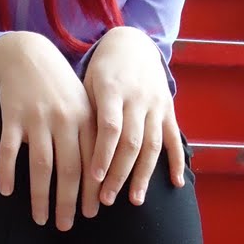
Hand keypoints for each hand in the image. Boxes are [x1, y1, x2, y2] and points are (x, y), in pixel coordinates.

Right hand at [0, 32, 94, 229]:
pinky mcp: (11, 116)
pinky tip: (6, 192)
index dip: (93, 190)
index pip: (93, 161)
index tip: (92, 214)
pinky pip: (8, 150)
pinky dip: (7, 172)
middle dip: (68, 202)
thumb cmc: (61, 88)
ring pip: (40, 165)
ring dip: (40, 196)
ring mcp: (37, 118)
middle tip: (65, 226)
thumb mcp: (84, 106)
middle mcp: (64, 119)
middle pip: (69, 169)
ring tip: (40, 219)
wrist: (29, 55)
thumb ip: (93, 136)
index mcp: (86, 119)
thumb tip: (102, 179)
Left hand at [81, 27, 185, 216]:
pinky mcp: (168, 110)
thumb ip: (84, 112)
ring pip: (152, 145)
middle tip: (105, 200)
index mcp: (112, 90)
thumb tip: (66, 151)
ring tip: (135, 200)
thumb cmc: (102, 69)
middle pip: (131, 142)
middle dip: (119, 173)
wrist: (133, 44)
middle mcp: (137, 98)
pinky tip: (175, 183)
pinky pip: (173, 138)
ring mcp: (156, 105)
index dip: (102, 154)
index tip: (92, 179)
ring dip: (144, 175)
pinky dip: (177, 161)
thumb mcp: (88, 82)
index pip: (109, 128)